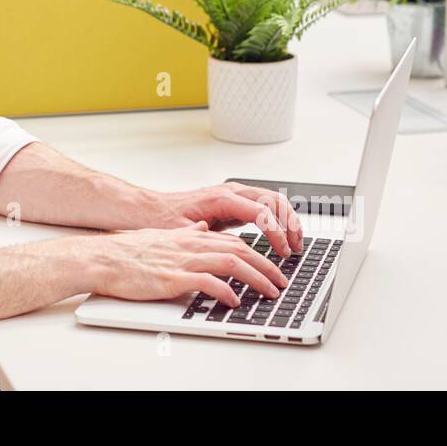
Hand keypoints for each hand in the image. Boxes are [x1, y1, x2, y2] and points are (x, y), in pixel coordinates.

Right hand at [88, 222, 289, 307]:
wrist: (104, 258)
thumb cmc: (130, 253)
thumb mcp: (164, 237)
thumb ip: (187, 234)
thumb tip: (203, 228)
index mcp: (191, 237)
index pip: (235, 241)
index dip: (258, 254)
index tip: (272, 267)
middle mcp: (192, 245)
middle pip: (241, 250)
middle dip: (266, 267)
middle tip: (281, 282)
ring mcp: (184, 260)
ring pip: (232, 263)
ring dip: (256, 278)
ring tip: (270, 292)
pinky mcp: (174, 277)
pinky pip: (209, 283)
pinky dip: (226, 291)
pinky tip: (235, 301)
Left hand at [152, 183, 303, 256]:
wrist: (150, 209)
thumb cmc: (163, 221)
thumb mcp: (184, 233)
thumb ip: (210, 239)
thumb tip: (233, 253)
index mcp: (221, 199)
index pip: (261, 212)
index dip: (276, 232)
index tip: (283, 252)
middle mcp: (231, 192)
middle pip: (273, 200)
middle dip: (289, 224)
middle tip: (296, 248)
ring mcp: (234, 194)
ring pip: (272, 200)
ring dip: (288, 219)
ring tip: (295, 243)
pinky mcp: (234, 202)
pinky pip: (264, 205)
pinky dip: (278, 218)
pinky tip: (281, 236)